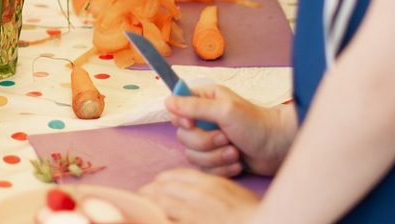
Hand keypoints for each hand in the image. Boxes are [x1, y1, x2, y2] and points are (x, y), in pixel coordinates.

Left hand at [140, 168, 258, 223]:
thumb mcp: (233, 192)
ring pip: (159, 202)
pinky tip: (148, 217)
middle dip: (150, 191)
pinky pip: (164, 218)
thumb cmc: (250, 213)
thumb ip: (215, 188)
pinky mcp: (188, 223)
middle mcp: (196, 194)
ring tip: (137, 206)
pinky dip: (155, 217)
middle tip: (142, 195)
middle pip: (163, 187)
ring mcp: (190, 212)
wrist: (257, 223)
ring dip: (147, 203)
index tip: (157, 184)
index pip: (177, 175)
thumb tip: (202, 190)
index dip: (163, 180)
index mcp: (208, 182)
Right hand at [165, 84, 295, 177]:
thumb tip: (168, 101)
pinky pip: (205, 169)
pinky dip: (221, 168)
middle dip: (205, 142)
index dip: (181, 119)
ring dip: (216, 157)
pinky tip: (237, 163)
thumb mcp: (225, 110)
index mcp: (205, 100)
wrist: (277, 148)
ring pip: (192, 155)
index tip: (192, 124)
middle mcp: (205, 119)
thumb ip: (195, 106)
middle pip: (182, 136)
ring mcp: (209, 140)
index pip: (176, 108)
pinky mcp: (216, 159)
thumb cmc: (255, 124)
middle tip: (226, 138)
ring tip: (235, 152)